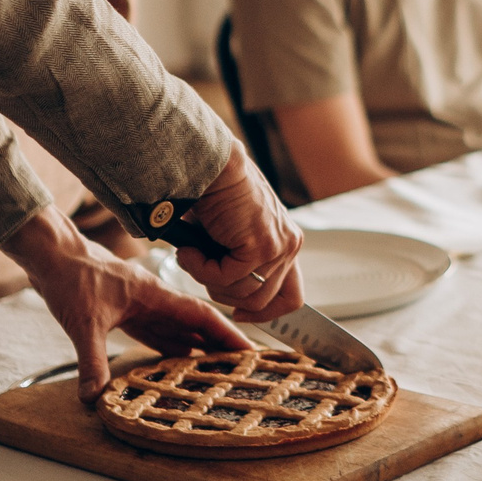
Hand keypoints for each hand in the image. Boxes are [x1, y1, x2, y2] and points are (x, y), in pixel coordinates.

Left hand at [1, 206, 252, 404]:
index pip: (202, 315)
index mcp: (155, 295)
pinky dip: (168, 348)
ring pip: (177, 329)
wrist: (51, 255)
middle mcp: (154, 299)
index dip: (228, 334)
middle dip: (219, 345)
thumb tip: (93, 398)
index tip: (250, 352)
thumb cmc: (71, 277)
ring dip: (196, 348)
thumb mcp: (83, 323)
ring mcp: (140, 304)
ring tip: (216, 372)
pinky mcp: (125, 310)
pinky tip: (173, 364)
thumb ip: (92, 361)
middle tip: (242, 369)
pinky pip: (155, 332)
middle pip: (196, 324)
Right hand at [171, 147, 304, 322]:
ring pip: (241, 293)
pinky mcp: (261, 245)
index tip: (240, 316)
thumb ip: (238, 263)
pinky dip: (201, 268)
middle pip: (260, 301)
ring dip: (208, 279)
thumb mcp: (232, 236)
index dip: (265, 314)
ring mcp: (278, 247)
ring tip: (192, 253)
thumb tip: (227, 295)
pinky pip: (226, 278)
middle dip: (224, 293)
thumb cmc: (215, 194)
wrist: (211, 165)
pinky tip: (189, 249)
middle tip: (200, 269)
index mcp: (286, 244)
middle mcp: (289, 246)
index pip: (292, 297)